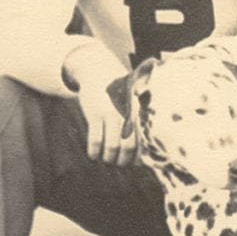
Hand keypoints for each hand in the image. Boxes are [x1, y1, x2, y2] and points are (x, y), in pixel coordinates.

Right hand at [63, 45, 135, 164]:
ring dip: (108, 158)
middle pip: (128, 148)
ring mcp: (111, 115)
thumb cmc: (119, 94)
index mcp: (139, 114)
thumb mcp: (133, 103)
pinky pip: (95, 139)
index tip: (135, 163)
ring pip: (111, 147)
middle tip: (119, 164)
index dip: (139, 157)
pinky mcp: (95, 114)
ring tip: (107, 159)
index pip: (143, 141)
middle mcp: (128, 116)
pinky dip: (94, 152)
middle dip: (123, 161)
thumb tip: (141, 150)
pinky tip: (93, 155)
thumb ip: (138, 122)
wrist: (99, 72)